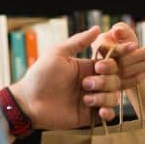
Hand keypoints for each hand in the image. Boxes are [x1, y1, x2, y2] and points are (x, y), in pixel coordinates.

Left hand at [9, 26, 124, 129]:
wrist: (29, 102)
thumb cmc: (40, 75)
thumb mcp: (58, 53)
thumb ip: (78, 41)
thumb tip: (97, 28)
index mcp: (86, 67)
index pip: (110, 63)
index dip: (113, 62)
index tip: (107, 63)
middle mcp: (92, 82)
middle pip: (115, 80)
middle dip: (104, 81)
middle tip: (85, 83)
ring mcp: (91, 99)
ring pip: (113, 97)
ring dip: (104, 97)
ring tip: (86, 99)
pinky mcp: (88, 115)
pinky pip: (108, 114)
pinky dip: (108, 112)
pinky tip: (99, 110)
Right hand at [92, 22, 144, 88]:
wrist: (124, 55)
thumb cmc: (122, 39)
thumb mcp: (122, 30)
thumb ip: (121, 28)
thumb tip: (117, 31)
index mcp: (100, 47)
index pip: (110, 50)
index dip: (123, 49)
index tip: (136, 44)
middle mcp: (100, 62)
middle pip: (120, 63)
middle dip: (139, 56)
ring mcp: (107, 76)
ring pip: (125, 73)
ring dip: (143, 65)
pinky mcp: (114, 86)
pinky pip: (127, 84)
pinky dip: (140, 77)